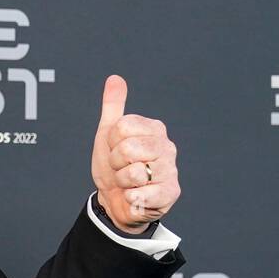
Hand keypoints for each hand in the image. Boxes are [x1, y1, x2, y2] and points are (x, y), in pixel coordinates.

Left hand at [90, 75, 179, 232]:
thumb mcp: (108, 133)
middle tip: (120, 167)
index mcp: (154, 128)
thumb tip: (115, 79)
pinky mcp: (170, 193)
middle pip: (128, 149)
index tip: (115, 149)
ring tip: (128, 182)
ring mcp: (170, 170)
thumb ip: (113, 106)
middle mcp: (167, 147)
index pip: (122, 127)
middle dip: (115, 162)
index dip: (111, 142)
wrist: (115, 199)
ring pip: (133, 173)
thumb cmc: (114, 166)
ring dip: (122, 181)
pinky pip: (142, 193)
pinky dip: (131, 197)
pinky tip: (135, 195)